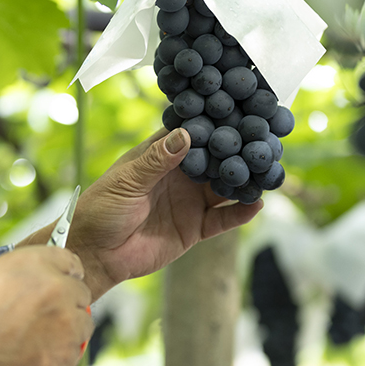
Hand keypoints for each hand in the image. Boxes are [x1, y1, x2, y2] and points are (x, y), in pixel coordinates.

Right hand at [0, 246, 93, 365]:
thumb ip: (5, 280)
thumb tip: (8, 287)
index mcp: (31, 263)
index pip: (66, 259)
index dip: (60, 272)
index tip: (58, 281)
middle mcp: (56, 287)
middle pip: (78, 289)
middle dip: (64, 300)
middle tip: (43, 315)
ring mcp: (67, 321)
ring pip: (82, 321)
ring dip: (67, 327)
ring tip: (39, 340)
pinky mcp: (70, 353)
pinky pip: (75, 349)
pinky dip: (61, 353)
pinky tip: (37, 358)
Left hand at [48, 128, 262, 299]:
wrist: (96, 254)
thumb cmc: (101, 210)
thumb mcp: (126, 182)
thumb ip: (156, 161)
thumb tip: (185, 135)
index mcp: (159, 156)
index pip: (191, 133)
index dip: (212, 123)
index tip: (237, 111)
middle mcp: (179, 175)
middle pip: (214, 159)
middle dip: (237, 151)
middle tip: (264, 140)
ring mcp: (188, 201)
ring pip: (224, 187)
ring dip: (244, 180)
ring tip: (268, 170)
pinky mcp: (194, 228)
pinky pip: (222, 219)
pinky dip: (240, 212)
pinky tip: (257, 204)